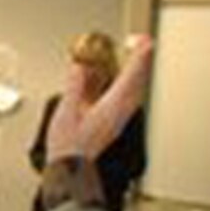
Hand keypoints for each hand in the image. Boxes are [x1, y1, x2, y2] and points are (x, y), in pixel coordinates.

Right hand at [47, 35, 153, 162]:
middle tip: (142, 44)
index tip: (143, 41)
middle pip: (138, 81)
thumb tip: (79, 68)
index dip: (138, 56)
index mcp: (111, 106)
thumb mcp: (65, 113)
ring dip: (137, 73)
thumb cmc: (68, 148)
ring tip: (136, 60)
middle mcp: (121, 112)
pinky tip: (123, 84)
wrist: (71, 170)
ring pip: (136, 90)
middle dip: (141, 61)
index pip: (131, 75)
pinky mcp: (115, 124)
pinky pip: (129, 99)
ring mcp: (120, 119)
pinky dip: (130, 86)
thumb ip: (74, 87)